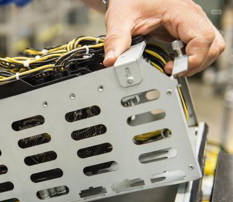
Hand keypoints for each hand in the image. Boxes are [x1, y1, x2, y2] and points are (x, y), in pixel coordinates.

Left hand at [102, 0, 225, 75]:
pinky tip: (173, 62)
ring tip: (173, 68)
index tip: (173, 69)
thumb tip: (112, 61)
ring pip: (211, 47)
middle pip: (213, 45)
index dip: (192, 59)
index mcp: (180, 12)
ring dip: (195, 62)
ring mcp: (191, 24)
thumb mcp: (120, 19)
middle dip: (196, 64)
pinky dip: (190, 58)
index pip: (203, 38)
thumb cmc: (130, 0)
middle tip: (173, 71)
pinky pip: (199, 47)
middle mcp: (191, 17)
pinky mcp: (186, 30)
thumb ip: (116, 41)